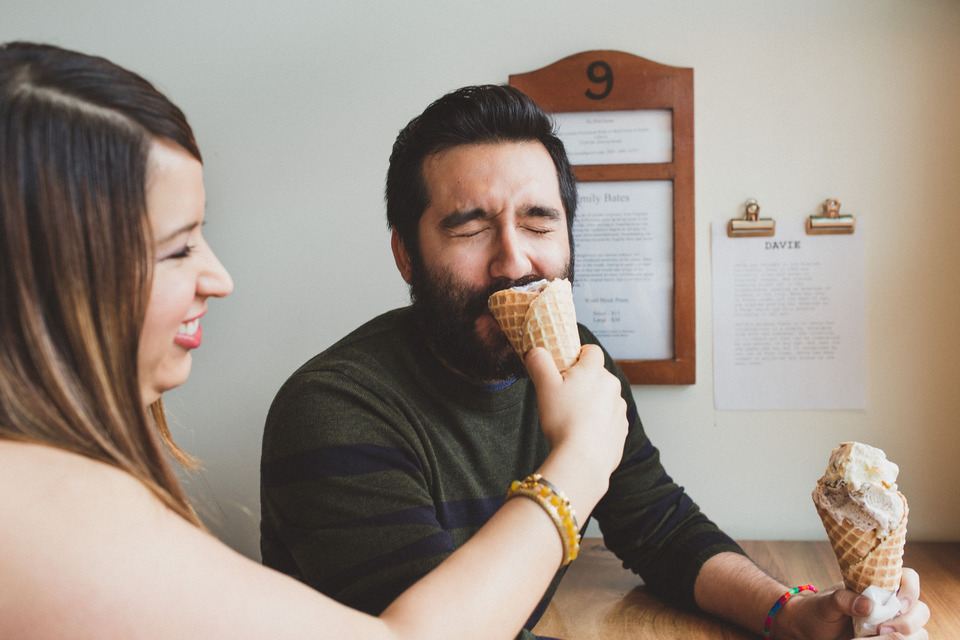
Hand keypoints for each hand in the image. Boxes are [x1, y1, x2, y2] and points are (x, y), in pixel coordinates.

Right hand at [525, 345, 626, 485]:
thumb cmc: (563, 421)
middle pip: (597, 375)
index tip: (565, 368)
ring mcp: (619, 408)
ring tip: (573, 419)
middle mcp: (612, 386)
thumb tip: (535, 350)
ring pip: (604, 397)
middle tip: (563, 397)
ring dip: (592, 402)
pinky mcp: (622, 428)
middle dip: (582, 382)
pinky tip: (583, 433)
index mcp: (594, 371)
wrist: (583, 458)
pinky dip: (599, 422)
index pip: (591, 350)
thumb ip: (539, 363)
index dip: (578, 356)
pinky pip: (609, 418)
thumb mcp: (544, 387)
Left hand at [777, 568, 928, 638]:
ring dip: (906, 637)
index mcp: (879, 585)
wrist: (809, 629)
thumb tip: (868, 605)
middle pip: (921, 609)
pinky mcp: (889, 639)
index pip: (909, 578)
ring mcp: (892, 623)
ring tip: (878, 638)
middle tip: (883, 629)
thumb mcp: (825, 603)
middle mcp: (890, 603)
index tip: (898, 604)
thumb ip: (842, 599)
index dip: (911, 590)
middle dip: (909, 621)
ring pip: (919, 630)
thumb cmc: (817, 610)